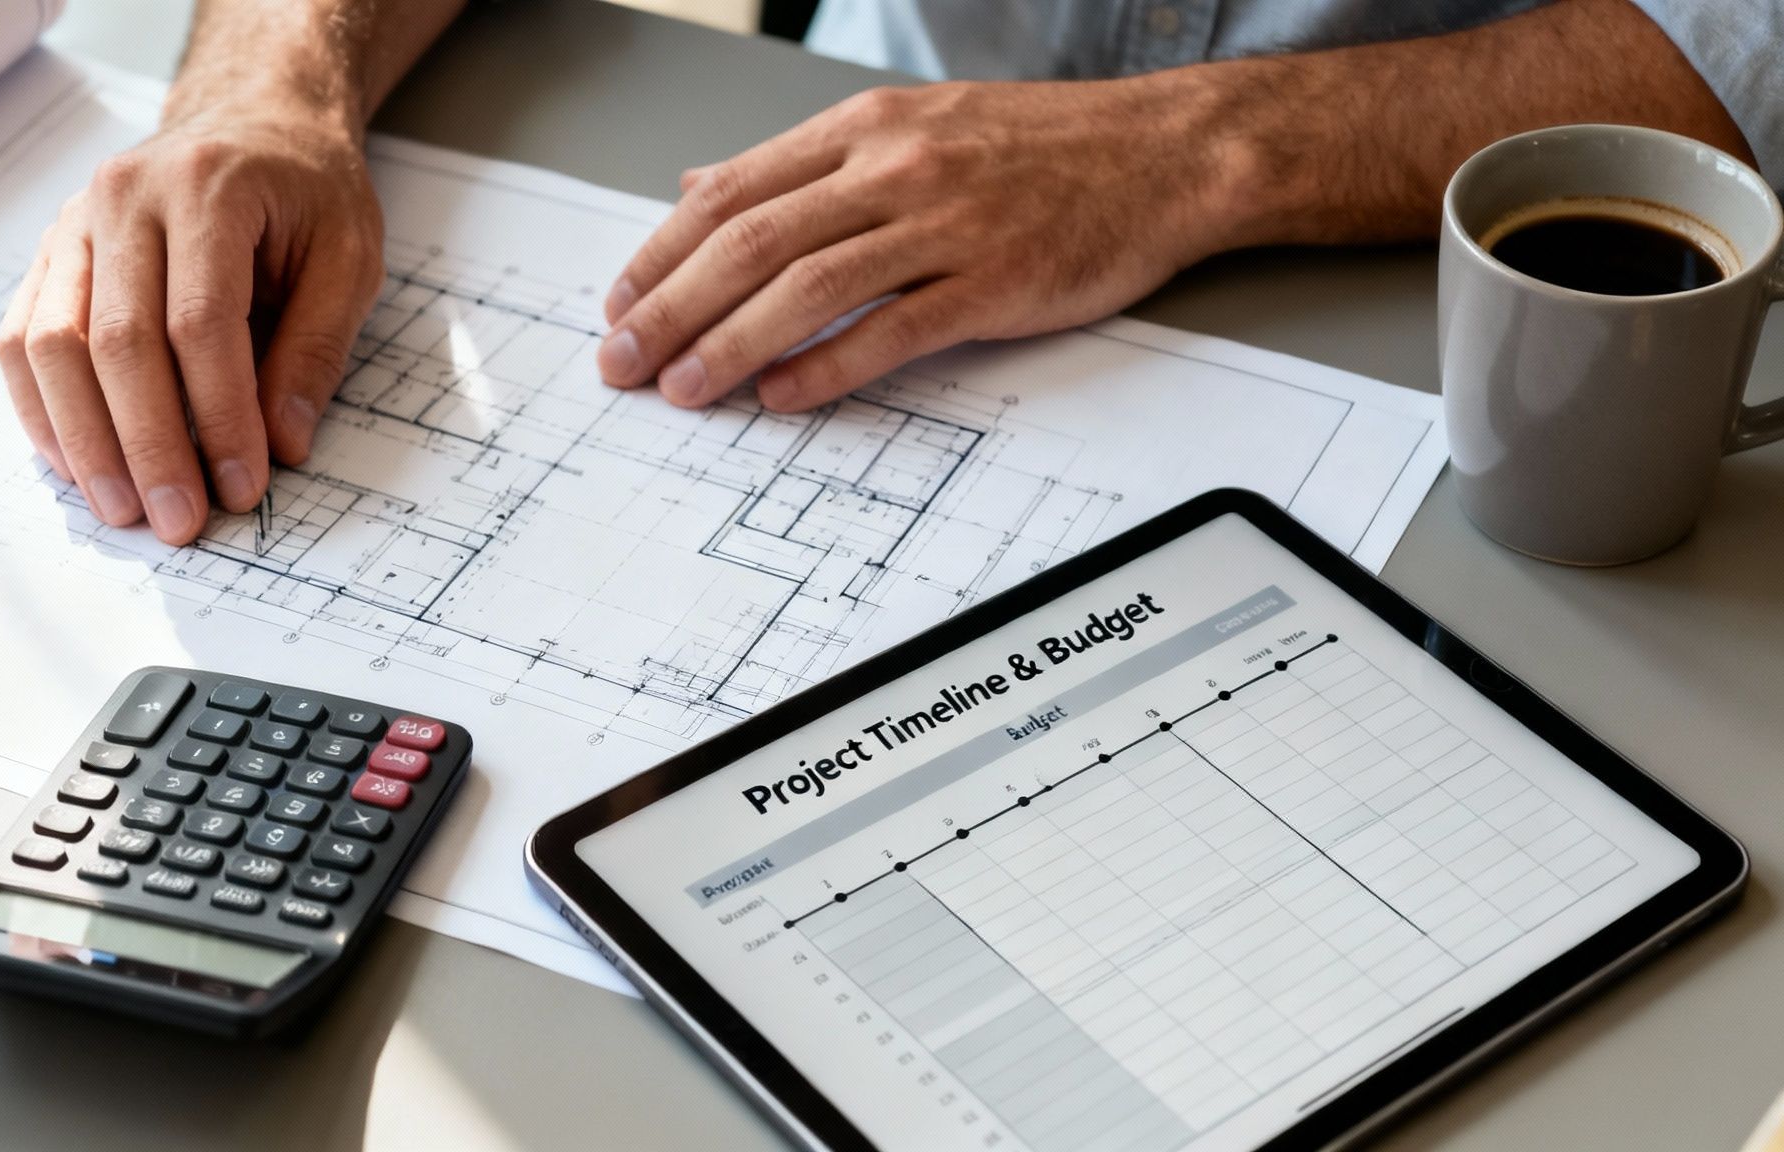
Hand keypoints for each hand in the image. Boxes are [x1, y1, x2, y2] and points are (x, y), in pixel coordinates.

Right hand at [0, 108, 383, 544]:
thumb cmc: (307, 191)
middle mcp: (124, 199)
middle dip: (150, 446)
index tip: (244, 488)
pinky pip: (22, 339)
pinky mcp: (52, 254)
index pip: (201, 324)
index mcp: (207, 190)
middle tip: (179, 523)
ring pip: (51, 346)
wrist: (253, 120)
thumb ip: (316, 349)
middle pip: (118, 343)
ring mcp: (75, 225)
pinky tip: (80, 465)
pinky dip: (43, 410)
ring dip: (86, 441)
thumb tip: (283, 444)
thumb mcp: (349, 259)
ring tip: (124, 510)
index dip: (220, 417)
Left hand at [596, 79, 1247, 411]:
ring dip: (730, 344)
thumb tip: (703, 189)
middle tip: (622, 361)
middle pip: (752, 241)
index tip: (619, 302)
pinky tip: (781, 397)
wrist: (1165, 153)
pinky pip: (893, 330)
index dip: (661, 252)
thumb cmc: (1041, 146)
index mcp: (864, 127)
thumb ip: (805, 163)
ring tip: (682, 390)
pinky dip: (827, 366)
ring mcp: (945, 225)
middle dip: (671, 306)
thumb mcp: (910, 124)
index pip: (733, 192)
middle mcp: (894, 167)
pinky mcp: (995, 283)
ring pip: (808, 287)